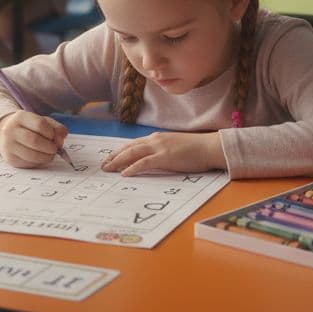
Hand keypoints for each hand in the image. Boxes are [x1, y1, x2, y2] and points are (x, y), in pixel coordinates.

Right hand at [0, 111, 68, 167]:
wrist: (5, 134)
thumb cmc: (28, 127)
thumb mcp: (42, 121)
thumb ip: (56, 127)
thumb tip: (63, 136)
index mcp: (20, 117)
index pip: (40, 124)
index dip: (51, 133)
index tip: (55, 138)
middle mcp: (11, 130)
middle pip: (34, 141)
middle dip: (49, 147)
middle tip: (55, 149)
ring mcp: (8, 145)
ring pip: (31, 155)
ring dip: (46, 157)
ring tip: (50, 155)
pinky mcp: (9, 159)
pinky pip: (28, 163)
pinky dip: (39, 162)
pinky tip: (41, 158)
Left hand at [100, 131, 223, 175]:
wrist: (209, 147)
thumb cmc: (195, 149)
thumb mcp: (173, 147)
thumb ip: (161, 151)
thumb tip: (150, 160)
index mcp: (156, 138)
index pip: (132, 144)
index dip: (119, 152)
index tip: (109, 158)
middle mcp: (154, 140)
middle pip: (128, 148)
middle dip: (113, 156)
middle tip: (103, 166)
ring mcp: (159, 147)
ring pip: (132, 153)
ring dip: (118, 161)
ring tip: (108, 169)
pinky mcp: (165, 157)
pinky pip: (144, 162)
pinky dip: (132, 167)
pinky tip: (124, 173)